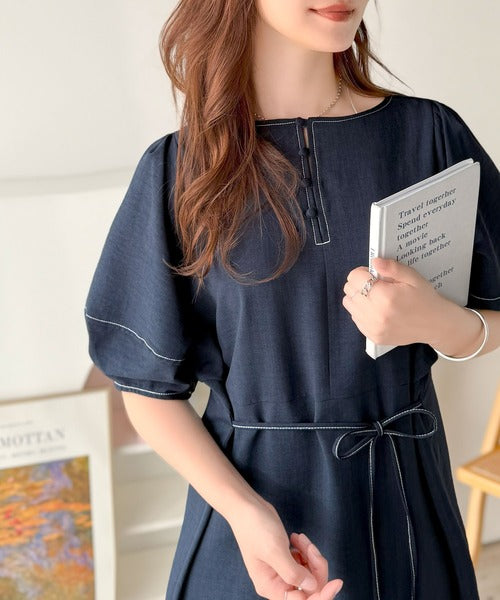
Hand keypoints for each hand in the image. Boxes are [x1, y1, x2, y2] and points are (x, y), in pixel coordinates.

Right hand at [228, 497, 342, 599]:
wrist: (247, 507)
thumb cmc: (256, 528)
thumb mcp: (274, 551)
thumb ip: (293, 573)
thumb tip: (312, 587)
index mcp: (271, 587)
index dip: (322, 594)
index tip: (337, 582)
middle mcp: (277, 583)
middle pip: (309, 588)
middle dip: (316, 568)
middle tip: (311, 547)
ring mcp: (282, 570)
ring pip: (308, 573)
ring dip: (310, 556)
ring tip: (301, 539)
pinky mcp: (286, 558)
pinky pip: (304, 562)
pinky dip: (305, 551)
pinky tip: (297, 538)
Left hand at [342, 256, 447, 346]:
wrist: (435, 324)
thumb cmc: (424, 298)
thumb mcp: (412, 277)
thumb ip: (392, 268)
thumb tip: (375, 262)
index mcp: (385, 296)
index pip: (354, 277)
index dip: (363, 272)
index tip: (374, 274)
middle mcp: (375, 313)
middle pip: (349, 290)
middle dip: (359, 283)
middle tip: (375, 285)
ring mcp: (373, 327)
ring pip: (348, 304)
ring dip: (358, 297)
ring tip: (375, 297)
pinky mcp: (373, 336)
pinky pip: (355, 318)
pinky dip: (361, 311)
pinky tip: (377, 309)